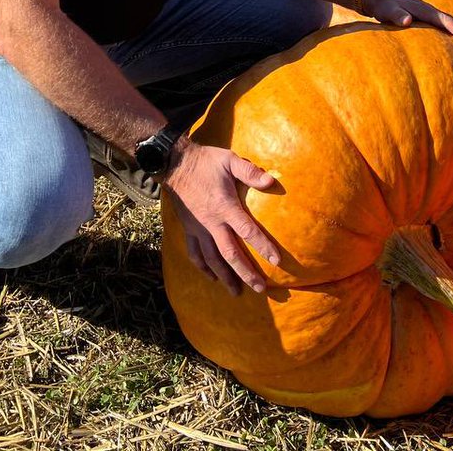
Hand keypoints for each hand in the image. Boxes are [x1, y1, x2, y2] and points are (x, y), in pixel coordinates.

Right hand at [163, 140, 280, 295]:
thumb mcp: (230, 161)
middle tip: (260, 288)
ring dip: (226, 277)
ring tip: (237, 292)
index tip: (276, 261)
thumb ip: (250, 172)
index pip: (248, 231)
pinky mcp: (189, 229)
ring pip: (212, 259)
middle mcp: (212, 223)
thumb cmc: (206, 162)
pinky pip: (195, 254)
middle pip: (231, 254)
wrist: (175, 164)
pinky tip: (212, 277)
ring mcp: (198, 229)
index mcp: (225, 207)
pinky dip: (203, 268)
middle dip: (246, 273)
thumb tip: (271, 180)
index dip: (263, 247)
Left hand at [361, 0, 452, 53]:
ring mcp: (430, 16)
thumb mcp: (387, 11)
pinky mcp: (427, 21)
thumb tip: (407, 20)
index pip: (448, 22)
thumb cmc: (382, 6)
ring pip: (452, 26)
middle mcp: (432, 12)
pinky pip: (445, 30)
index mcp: (426, 11)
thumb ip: (396, 15)